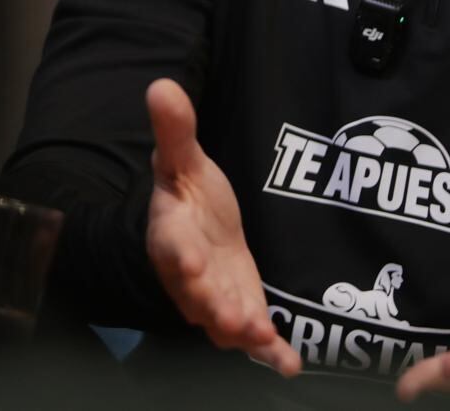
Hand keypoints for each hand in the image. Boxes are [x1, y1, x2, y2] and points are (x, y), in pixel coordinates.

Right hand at [144, 78, 300, 375]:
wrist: (197, 230)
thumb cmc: (189, 195)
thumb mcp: (183, 160)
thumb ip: (175, 130)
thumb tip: (161, 85)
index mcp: (172, 233)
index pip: (171, 245)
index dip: (179, 254)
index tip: (189, 261)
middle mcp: (188, 274)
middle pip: (197, 294)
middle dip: (213, 306)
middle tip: (232, 319)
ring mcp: (215, 297)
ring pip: (223, 320)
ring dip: (241, 331)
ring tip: (260, 338)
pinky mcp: (242, 311)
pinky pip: (253, 338)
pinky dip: (269, 353)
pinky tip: (289, 364)